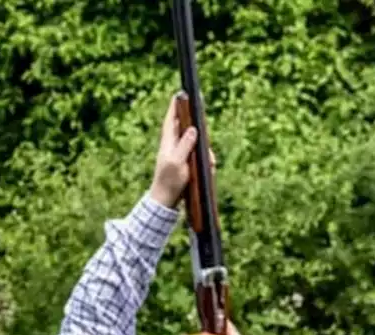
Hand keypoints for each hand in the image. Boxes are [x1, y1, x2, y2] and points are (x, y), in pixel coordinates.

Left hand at [149, 94, 215, 208]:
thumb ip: (185, 145)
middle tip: (202, 119)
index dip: (176, 106)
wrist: (166, 200)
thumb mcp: (177, 162)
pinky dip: (205, 161)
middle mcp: (173, 145)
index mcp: (168, 142)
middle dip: (195, 126)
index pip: (172, 119)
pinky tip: (208, 168)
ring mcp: (179, 154)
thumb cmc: (169, 181)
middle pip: (185, 127)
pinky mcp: (185, 163)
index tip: (180, 94)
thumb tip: (193, 129)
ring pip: (195, 143)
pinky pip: (198, 156)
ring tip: (208, 163)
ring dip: (203, 150)